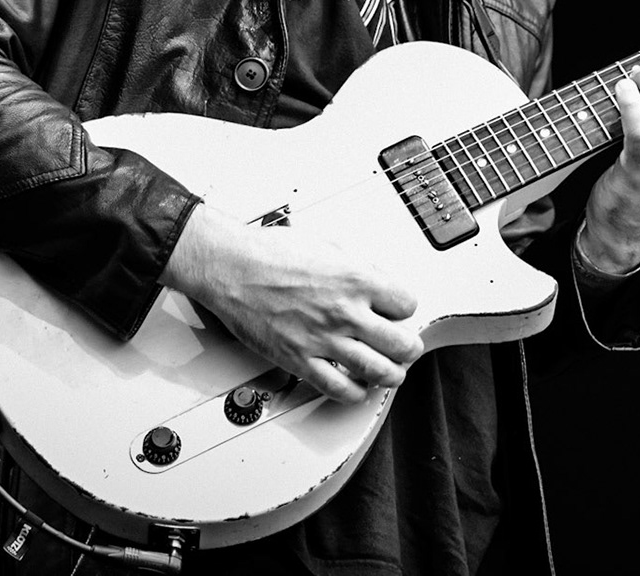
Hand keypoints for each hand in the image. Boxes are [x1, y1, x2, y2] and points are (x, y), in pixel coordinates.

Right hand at [162, 205, 422, 402]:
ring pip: (379, 372)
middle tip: (405, 346)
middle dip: (408, 346)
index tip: (398, 311)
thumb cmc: (270, 253)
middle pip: (402, 344)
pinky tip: (357, 386)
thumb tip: (375, 283)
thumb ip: (357, 268)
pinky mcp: (300, 361)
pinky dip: (355, 393)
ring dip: (392, 374)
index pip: (406, 305)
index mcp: (356, 280)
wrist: (230, 268)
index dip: (404, 308)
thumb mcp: (327, 246)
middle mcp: (345, 313)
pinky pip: (339, 389)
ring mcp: (324, 341)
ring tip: (391, 371)